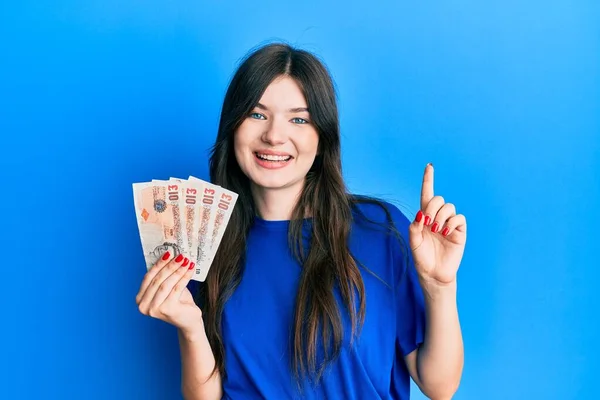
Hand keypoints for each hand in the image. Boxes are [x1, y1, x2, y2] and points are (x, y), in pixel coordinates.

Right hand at [136, 252, 202, 336]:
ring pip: (166, 284)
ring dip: (178, 270)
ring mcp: (154, 309)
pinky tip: (190, 269)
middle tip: (181, 256)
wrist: (189, 321)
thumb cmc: (178, 302)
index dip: (158, 264)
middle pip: (157, 280)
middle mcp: (144, 306)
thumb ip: (163, 276)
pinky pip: (176, 288)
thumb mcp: (168, 288)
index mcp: (140, 299)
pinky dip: (184, 277)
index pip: (148, 277)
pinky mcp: (167, 310)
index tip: (168, 252)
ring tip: (187, 261)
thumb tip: (169, 255)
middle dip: (170, 266)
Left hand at [408, 163, 466, 285]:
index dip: (428, 180)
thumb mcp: (414, 242)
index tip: (429, 166)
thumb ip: (415, 227)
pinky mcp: (460, 231)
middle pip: (438, 199)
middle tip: (428, 223)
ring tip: (436, 231)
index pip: (427, 194)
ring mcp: (449, 223)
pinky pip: (459, 218)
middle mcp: (437, 217)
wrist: (434, 274)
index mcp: (425, 217)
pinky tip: (446, 233)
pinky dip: (451, 222)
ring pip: (449, 207)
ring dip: (440, 217)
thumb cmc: (422, 258)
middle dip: (432, 207)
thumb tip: (421, 214)